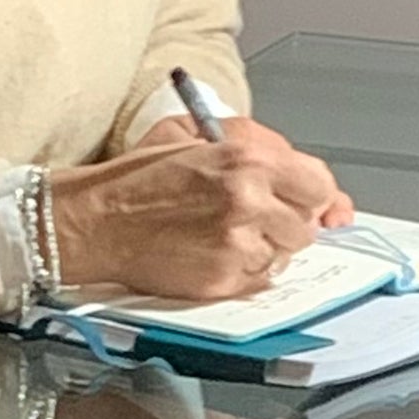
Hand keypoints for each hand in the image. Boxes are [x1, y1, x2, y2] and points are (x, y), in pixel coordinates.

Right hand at [50, 116, 353, 299]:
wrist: (99, 219)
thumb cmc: (141, 178)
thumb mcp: (200, 138)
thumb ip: (258, 152)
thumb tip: (304, 183)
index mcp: (247, 159)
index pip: (319, 185)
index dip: (312, 195)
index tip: (304, 200)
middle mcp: (248, 200)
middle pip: (305, 226)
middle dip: (286, 223)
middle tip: (256, 216)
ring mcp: (236, 244)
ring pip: (283, 256)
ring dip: (265, 248)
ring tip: (226, 234)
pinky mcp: (222, 279)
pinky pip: (258, 280)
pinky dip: (243, 271)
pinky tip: (212, 253)